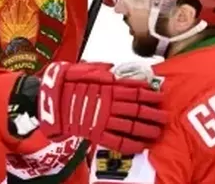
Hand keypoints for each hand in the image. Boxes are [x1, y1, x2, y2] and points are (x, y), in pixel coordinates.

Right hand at [37, 61, 165, 153]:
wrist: (48, 101)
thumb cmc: (66, 82)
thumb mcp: (85, 69)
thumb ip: (103, 71)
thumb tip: (116, 72)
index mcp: (108, 87)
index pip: (136, 90)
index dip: (150, 94)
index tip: (161, 96)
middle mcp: (109, 103)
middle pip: (138, 109)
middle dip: (154, 114)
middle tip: (165, 116)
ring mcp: (103, 119)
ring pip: (131, 126)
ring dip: (146, 130)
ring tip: (158, 132)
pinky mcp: (96, 133)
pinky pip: (117, 141)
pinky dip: (131, 144)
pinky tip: (141, 146)